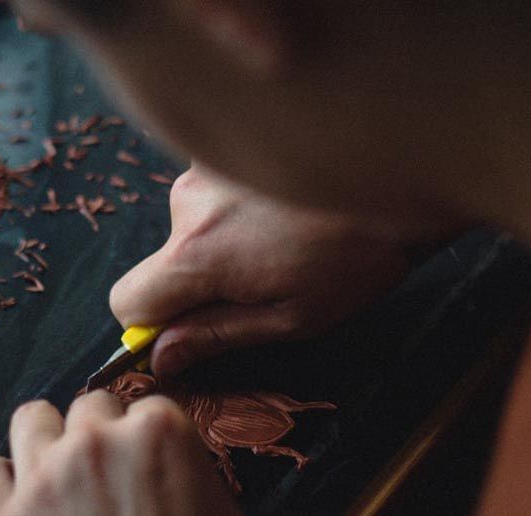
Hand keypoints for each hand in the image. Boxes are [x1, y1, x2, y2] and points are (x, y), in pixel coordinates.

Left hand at [0, 392, 260, 515]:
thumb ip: (189, 477)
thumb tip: (169, 475)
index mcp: (158, 433)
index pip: (148, 407)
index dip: (148, 440)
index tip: (149, 465)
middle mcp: (95, 442)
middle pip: (90, 407)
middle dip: (101, 435)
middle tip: (109, 476)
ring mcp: (43, 479)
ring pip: (32, 419)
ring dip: (46, 440)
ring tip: (59, 473)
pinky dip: (1, 485)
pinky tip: (19, 505)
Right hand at [110, 165, 413, 375]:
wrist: (403, 170)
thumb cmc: (357, 256)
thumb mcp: (291, 317)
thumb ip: (216, 335)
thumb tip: (160, 356)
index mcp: (198, 254)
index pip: (127, 300)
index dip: (149, 323)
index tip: (188, 329)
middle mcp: (188, 204)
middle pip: (164, 260)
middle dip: (201, 278)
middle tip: (266, 280)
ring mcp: (206, 166)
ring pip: (191, 224)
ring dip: (224, 238)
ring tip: (287, 238)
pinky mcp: (228, 144)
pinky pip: (213, 191)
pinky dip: (239, 205)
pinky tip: (287, 207)